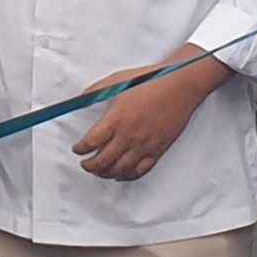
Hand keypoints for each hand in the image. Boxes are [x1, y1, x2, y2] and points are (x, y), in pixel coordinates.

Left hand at [71, 52, 225, 181]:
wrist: (179, 87)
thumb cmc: (150, 81)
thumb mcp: (117, 80)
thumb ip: (96, 91)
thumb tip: (80, 99)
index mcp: (116, 119)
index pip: (91, 142)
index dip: (80, 149)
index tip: (77, 149)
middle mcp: (128, 136)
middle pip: (103, 161)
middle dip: (90, 166)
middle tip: (85, 164)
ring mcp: (144, 145)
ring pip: (120, 170)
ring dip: (106, 174)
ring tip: (100, 172)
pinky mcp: (157, 150)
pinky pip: (140, 171)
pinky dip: (128, 176)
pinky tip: (121, 174)